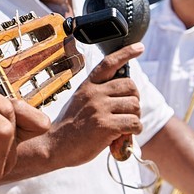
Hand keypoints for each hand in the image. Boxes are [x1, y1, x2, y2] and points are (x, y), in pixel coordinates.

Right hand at [46, 43, 143, 168]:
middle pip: (131, 87)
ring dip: (134, 118)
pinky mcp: (106, 125)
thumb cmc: (70, 127)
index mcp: (87, 86)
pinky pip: (134, 123)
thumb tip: (124, 95)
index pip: (109, 63)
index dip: (126, 53)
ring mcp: (99, 108)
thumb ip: (98, 94)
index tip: (140, 47)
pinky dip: (135, 130)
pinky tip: (124, 135)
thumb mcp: (79, 102)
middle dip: (134, 101)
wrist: (54, 146)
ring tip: (122, 126)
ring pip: (135, 106)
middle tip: (126, 113)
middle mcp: (94, 93)